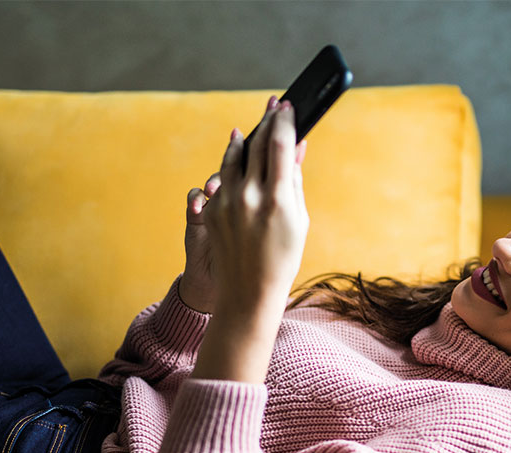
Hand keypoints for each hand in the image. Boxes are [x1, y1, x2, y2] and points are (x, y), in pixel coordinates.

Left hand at [179, 98, 307, 314]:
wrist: (249, 291)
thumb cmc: (283, 258)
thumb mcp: (299, 220)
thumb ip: (295, 181)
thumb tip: (297, 148)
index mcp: (278, 200)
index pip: (280, 145)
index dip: (284, 121)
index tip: (289, 106)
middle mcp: (250, 197)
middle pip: (258, 144)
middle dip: (268, 120)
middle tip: (275, 104)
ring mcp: (227, 203)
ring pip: (234, 156)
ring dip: (245, 138)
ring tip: (253, 126)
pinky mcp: (212, 211)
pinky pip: (223, 177)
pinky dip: (231, 162)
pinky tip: (237, 152)